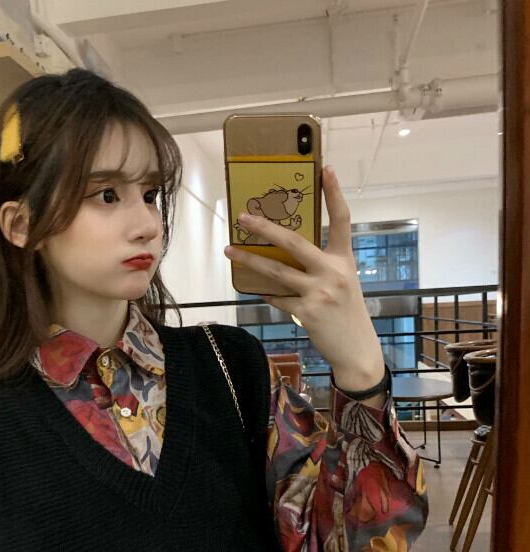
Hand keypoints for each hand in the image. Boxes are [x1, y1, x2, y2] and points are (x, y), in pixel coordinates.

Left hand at [223, 165, 384, 390]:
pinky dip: (268, 295)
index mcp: (345, 260)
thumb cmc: (346, 314)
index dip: (334, 193)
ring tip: (229, 250)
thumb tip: (286, 257)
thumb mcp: (342, 284)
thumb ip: (320, 268)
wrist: (357, 349)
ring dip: (249, 259)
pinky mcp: (307, 311)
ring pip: (276, 270)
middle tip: (243, 216)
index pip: (342, 219)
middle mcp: (333, 272)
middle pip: (294, 242)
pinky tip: (261, 292)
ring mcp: (320, 291)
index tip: (326, 167)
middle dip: (266, 227)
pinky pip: (277, 298)